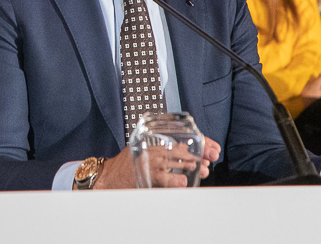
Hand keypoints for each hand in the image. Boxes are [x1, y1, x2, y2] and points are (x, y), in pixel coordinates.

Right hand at [93, 136, 219, 189]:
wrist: (108, 177)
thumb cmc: (126, 166)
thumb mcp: (143, 151)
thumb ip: (162, 151)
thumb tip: (188, 157)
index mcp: (153, 142)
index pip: (181, 139)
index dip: (199, 142)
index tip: (213, 146)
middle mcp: (152, 150)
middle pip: (182, 149)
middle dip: (201, 154)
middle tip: (212, 157)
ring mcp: (150, 162)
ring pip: (176, 162)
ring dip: (192, 165)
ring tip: (202, 168)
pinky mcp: (146, 176)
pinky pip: (165, 178)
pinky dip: (176, 181)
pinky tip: (183, 181)